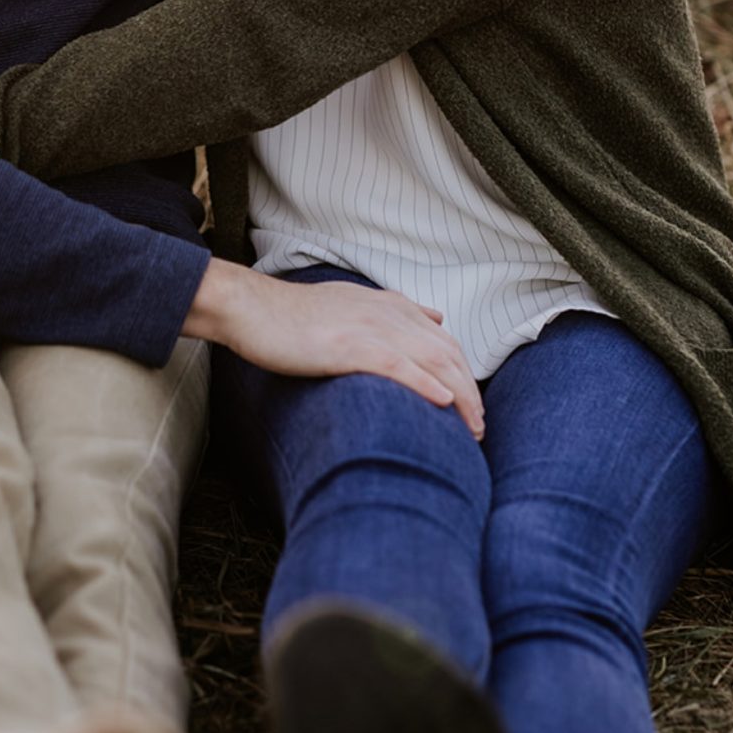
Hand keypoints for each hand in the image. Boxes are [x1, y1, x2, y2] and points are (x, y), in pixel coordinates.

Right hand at [185, 258, 483, 437]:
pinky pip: (399, 366)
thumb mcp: (354, 304)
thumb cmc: (295, 315)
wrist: (253, 309)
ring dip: (459, 396)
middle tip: (479, 429)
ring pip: (432, 361)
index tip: (471, 406)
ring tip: (472, 428)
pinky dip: (426, 384)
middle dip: (471, 392)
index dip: (464, 374)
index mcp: (390, 306)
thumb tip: (436, 315)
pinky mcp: (350, 346)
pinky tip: (443, 403)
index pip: (444, 340)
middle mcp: (388, 314)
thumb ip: (395, 310)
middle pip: (448, 353)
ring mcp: (370, 328)